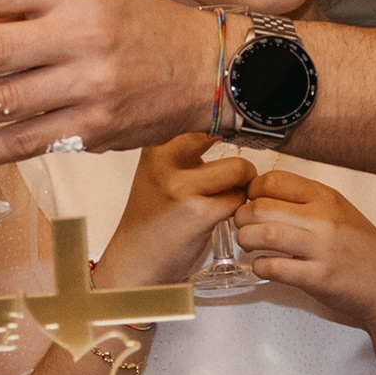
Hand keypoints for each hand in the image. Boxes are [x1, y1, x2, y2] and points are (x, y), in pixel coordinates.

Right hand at [100, 134, 255, 287]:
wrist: (132, 263)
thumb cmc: (151, 220)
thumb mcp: (160, 172)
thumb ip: (186, 149)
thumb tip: (230, 125)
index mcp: (155, 145)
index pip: (202, 112)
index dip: (225, 119)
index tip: (233, 127)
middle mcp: (165, 160)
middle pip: (226, 133)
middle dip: (238, 148)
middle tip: (235, 169)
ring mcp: (181, 187)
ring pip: (240, 170)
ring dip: (242, 186)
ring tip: (226, 198)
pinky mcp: (198, 213)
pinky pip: (239, 200)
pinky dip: (238, 209)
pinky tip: (221, 216)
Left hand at [229, 168, 375, 331]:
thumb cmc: (362, 250)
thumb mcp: (340, 212)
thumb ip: (307, 202)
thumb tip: (262, 197)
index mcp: (327, 197)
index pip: (274, 180)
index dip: (252, 191)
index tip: (251, 202)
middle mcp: (324, 218)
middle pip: (261, 206)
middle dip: (242, 216)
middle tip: (243, 226)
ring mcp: (322, 248)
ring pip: (263, 234)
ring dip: (246, 240)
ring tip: (249, 244)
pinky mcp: (319, 277)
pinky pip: (274, 268)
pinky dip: (260, 267)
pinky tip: (264, 267)